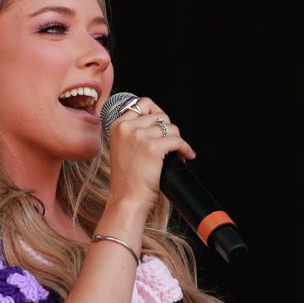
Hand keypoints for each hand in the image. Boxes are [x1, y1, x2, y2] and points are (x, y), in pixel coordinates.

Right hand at [101, 95, 194, 214]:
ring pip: (171, 128)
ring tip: (176, 153)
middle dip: (169, 130)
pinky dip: (185, 149)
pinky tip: (186, 155)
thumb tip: (158, 120)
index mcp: (117, 125)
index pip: (143, 104)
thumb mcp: (122, 147)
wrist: (127, 198)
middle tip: (170, 144)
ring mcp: (139, 136)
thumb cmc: (127, 178)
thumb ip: (133, 131)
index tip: (163, 126)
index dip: (157, 113)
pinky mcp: (153, 147)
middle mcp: (127, 127)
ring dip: (177, 141)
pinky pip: (177, 141)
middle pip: (161, 116)